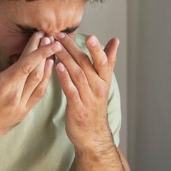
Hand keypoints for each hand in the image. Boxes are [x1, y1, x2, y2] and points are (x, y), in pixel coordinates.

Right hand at [0, 32, 60, 152]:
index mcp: (2, 88)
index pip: (25, 65)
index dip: (38, 51)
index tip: (46, 38)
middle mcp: (15, 97)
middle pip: (35, 70)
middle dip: (44, 52)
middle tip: (50, 36)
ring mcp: (21, 107)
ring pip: (40, 83)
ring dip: (47, 66)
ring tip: (53, 51)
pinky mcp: (22, 114)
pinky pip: (38, 95)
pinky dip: (45, 82)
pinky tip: (47, 72)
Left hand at [51, 31, 118, 152]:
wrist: (92, 134)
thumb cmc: (95, 105)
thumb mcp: (104, 82)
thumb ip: (108, 61)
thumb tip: (115, 41)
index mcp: (103, 79)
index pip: (103, 61)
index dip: (97, 49)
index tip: (91, 36)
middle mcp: (98, 87)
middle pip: (86, 64)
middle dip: (73, 48)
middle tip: (61, 35)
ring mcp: (88, 98)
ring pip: (77, 75)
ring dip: (66, 59)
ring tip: (56, 47)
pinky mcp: (77, 108)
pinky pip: (70, 90)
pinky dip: (64, 78)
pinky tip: (57, 68)